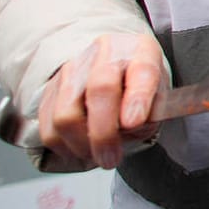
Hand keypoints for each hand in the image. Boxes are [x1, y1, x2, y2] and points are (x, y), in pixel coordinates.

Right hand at [38, 34, 164, 169]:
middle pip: (99, 90)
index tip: (134, 122)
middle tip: (110, 159)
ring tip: (98, 156)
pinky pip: (49, 128)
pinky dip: (65, 148)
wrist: (115, 69)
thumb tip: (132, 128)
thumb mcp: (159, 94)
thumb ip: (152, 112)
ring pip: (66, 114)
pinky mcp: (50, 90)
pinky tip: (82, 150)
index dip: (137, 97)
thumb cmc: (140, 85)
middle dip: (103, 133)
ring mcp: (73, 70)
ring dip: (82, 145)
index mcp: (140, 50)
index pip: (141, 69)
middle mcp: (105, 53)